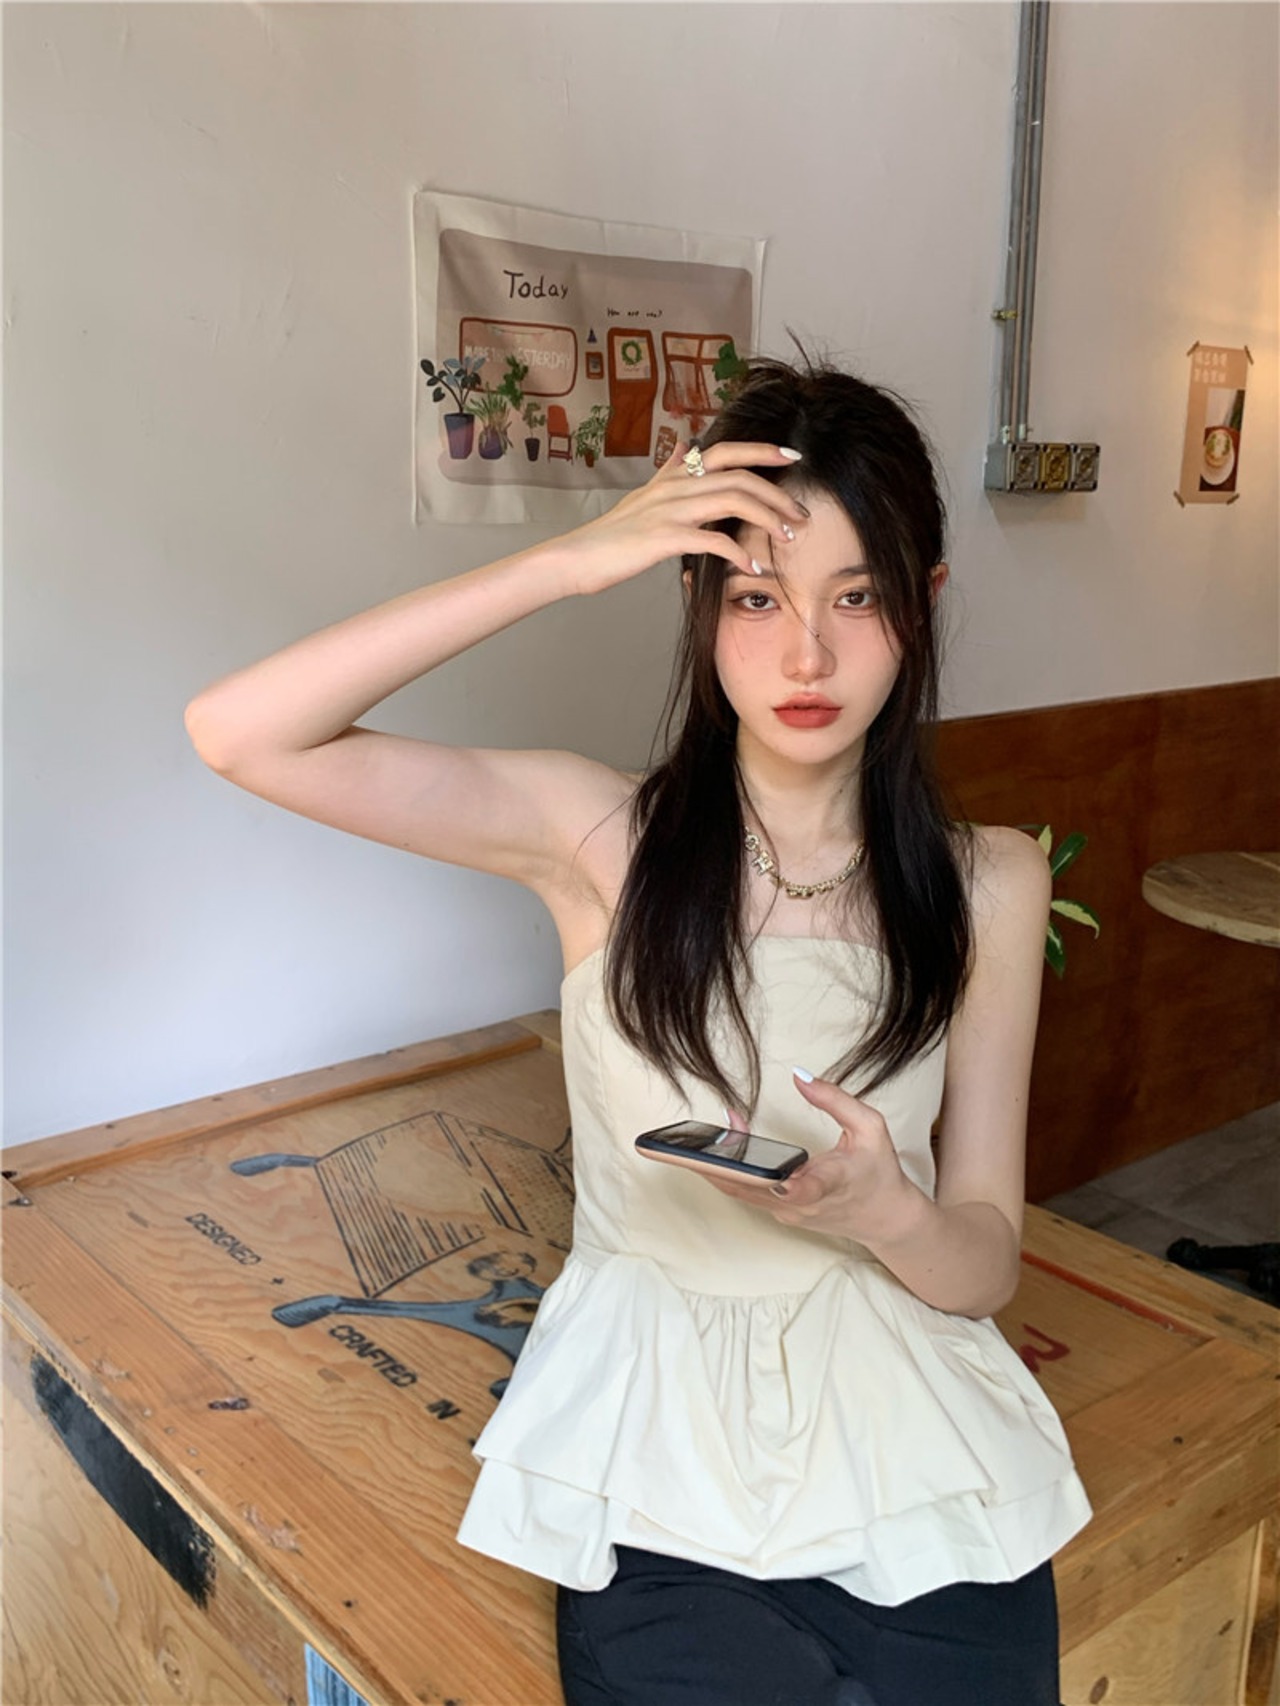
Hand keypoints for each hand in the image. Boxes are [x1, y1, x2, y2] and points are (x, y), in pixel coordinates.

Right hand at [559, 441, 808, 596]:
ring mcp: (670, 510)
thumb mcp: (643, 494)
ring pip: (733, 501)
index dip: (762, 451)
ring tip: (787, 537)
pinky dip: (739, 554)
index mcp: (674, 476)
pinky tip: (753, 568)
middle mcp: (675, 486)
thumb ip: (668, 471)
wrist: (576, 557)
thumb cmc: (612, 534)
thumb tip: (684, 445)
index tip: (792, 457)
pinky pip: (713, 540)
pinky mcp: (664, 538)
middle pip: (740, 476)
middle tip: (801, 513)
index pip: (726, 452)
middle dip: (777, 493)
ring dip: (768, 518)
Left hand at [704, 1075, 920, 1247]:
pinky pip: (748, 1192)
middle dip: (726, 1163)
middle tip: (707, 1136)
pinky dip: (731, 1170)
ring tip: (707, 1134)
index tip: (776, 1178)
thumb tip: (799, 1076)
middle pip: (757, 1189)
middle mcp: (807, 1203)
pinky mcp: (782, 1214)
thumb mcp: (870, 1126)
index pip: (807, 1190)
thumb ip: (835, 1099)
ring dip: (721, 1165)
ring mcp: (791, 1213)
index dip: (788, 1186)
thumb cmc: (879, 1171)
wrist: (886, 1218)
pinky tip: (722, 1145)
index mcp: (833, 1181)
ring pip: (744, 1192)